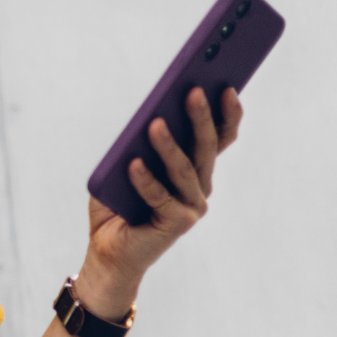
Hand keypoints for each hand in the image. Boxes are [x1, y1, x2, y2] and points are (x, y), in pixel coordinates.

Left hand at [82, 86, 243, 314]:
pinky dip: (145, 179)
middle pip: (205, 147)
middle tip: (193, 91)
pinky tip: (132, 162)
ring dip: (169, 145)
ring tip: (155, 123)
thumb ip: (142, 143)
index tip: (228, 86)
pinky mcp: (175, 223)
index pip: (219, 138)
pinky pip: (159, 196)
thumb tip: (150, 114)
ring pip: (184, 169)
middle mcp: (199, 187)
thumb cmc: (119, 202)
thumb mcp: (128, 164)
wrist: (108, 250)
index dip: (227, 114)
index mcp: (195, 170)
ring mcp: (191, 207)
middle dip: (201, 117)